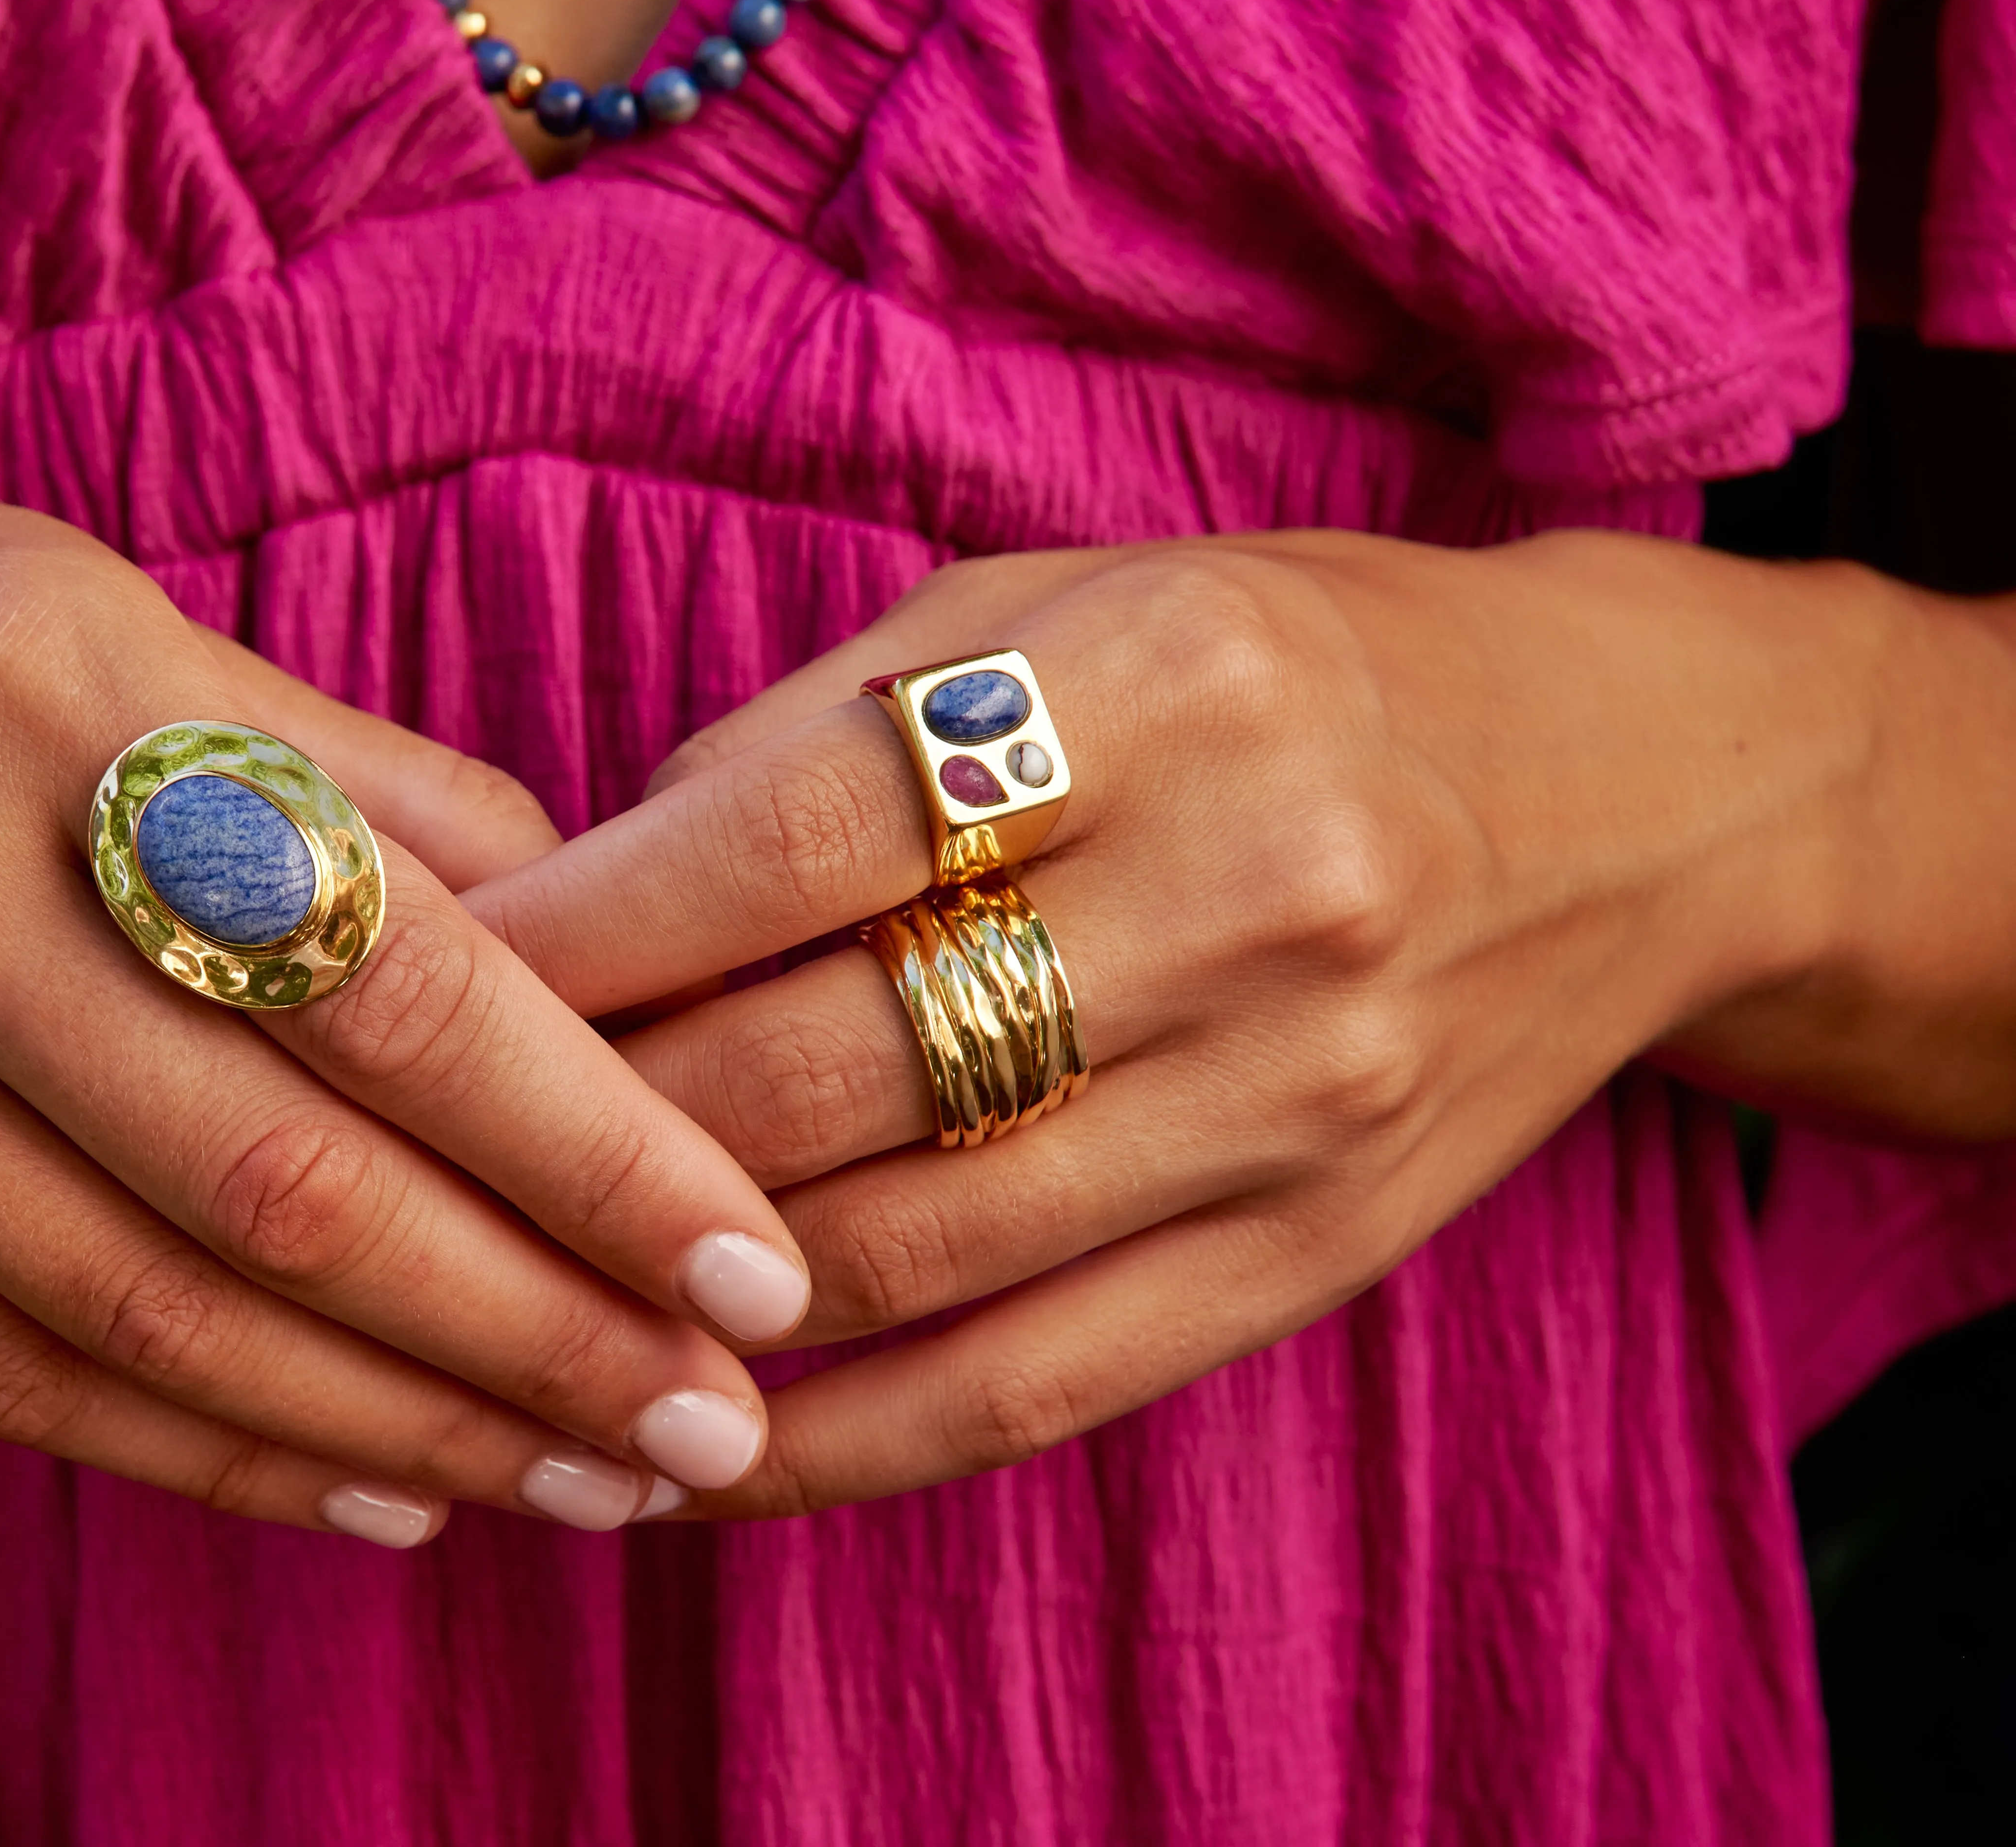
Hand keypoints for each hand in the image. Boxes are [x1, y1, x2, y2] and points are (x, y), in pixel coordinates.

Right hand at [0, 414, 815, 1540]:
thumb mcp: (112, 611)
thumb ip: (353, 779)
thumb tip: (603, 938)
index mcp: (34, 684)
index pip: (382, 971)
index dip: (591, 1148)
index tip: (757, 1266)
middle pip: (275, 1181)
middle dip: (533, 1334)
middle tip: (713, 1431)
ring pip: (145, 1313)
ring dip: (399, 1424)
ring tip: (584, 1479)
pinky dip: (206, 1452)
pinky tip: (368, 1487)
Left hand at [473, 529, 1932, 1513]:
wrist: (1636, 796)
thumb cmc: (1288, 667)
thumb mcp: (1065, 606)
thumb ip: (821, 733)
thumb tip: (580, 889)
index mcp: (1169, 684)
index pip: (798, 832)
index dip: (584, 926)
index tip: (422, 973)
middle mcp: (1252, 894)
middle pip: (830, 1064)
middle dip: (587, 1121)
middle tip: (422, 1145)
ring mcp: (1300, 1100)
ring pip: (904, 1250)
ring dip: (673, 1295)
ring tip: (506, 1301)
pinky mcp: (1317, 1254)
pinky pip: (1029, 1388)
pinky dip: (830, 1443)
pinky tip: (678, 1450)